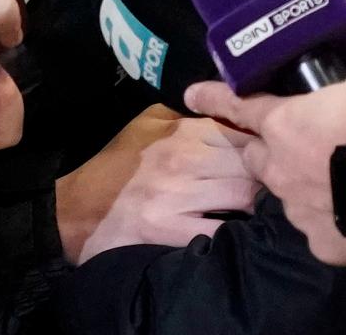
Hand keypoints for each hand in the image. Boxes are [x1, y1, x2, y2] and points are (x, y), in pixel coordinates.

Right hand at [54, 105, 258, 264]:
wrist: (76, 209)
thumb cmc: (116, 165)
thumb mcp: (147, 124)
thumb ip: (187, 116)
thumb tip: (228, 112)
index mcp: (182, 131)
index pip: (242, 133)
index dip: (261, 147)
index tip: (269, 157)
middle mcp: (183, 159)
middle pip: (249, 165)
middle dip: (263, 177)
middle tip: (269, 188)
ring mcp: (177, 195)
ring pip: (243, 197)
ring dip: (253, 205)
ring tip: (253, 211)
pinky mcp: (169, 229)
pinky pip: (222, 230)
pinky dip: (234, 232)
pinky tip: (235, 233)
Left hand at [185, 46, 345, 266]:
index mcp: (284, 123)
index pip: (240, 106)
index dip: (215, 96)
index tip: (191, 94)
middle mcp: (281, 168)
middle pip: (258, 156)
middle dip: (267, 148)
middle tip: (297, 142)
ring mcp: (299, 210)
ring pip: (289, 194)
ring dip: (305, 184)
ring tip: (339, 178)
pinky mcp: (323, 243)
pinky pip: (321, 228)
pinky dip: (334, 219)